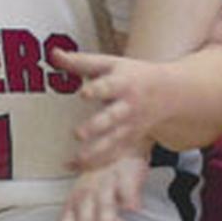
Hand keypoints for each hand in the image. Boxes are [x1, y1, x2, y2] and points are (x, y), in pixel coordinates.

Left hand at [53, 48, 167, 169]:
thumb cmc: (131, 76)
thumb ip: (80, 62)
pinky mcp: (129, 142)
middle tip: (78, 134)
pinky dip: (95, 164)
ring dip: (96, 152)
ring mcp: (129, 127)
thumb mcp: (109, 64)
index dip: (97, 90)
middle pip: (112, 118)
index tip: (84, 93)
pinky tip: (75, 167)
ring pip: (113, 142)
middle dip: (97, 127)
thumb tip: (54, 53)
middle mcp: (127, 107)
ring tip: (78, 158)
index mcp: (122, 84)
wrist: (168, 93)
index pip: (108, 87)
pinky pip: (112, 155)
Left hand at [54, 154, 147, 220]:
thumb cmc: (100, 167)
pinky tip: (134, 208)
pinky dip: (129, 194)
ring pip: (104, 204)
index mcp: (76, 200)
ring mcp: (106, 182)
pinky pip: (128, 184)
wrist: (119, 134)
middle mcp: (88, 192)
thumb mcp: (81, 192)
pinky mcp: (126, 172)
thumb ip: (73, 212)